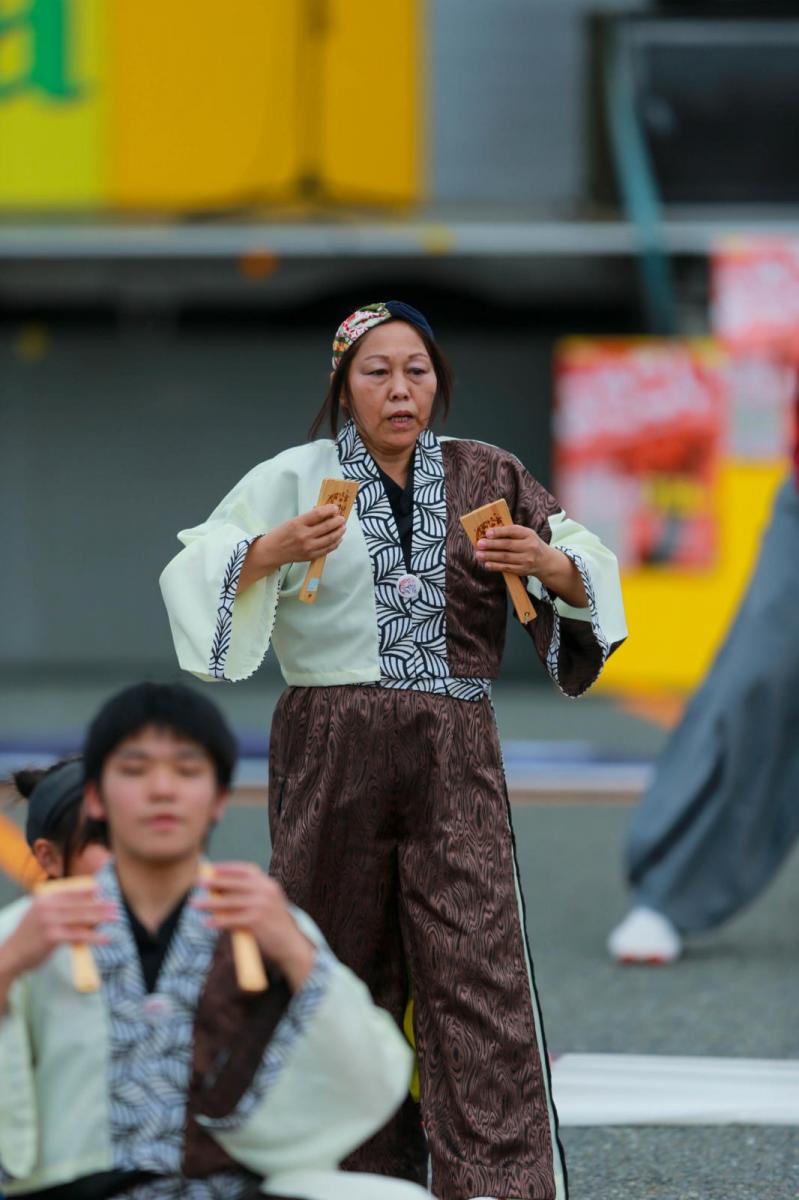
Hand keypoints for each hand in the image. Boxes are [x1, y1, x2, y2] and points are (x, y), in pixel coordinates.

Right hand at [0, 886, 115, 979]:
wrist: (10, 956)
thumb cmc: (28, 937)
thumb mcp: (39, 915)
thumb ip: (57, 908)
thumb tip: (84, 905)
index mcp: (43, 899)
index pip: (69, 892)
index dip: (86, 891)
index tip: (101, 889)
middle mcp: (46, 907)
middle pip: (78, 904)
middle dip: (99, 904)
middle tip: (115, 905)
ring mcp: (49, 921)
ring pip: (81, 918)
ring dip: (101, 917)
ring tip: (115, 917)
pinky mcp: (53, 937)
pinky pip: (78, 935)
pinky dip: (94, 936)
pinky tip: (105, 938)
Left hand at [194, 863, 315, 991]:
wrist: (291, 945)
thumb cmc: (274, 925)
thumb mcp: (266, 904)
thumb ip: (248, 896)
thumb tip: (218, 891)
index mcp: (268, 884)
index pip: (245, 870)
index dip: (227, 868)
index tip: (212, 868)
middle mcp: (266, 891)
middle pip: (235, 883)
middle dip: (215, 882)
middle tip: (198, 882)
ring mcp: (261, 905)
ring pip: (229, 902)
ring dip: (210, 902)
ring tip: (195, 903)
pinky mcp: (256, 921)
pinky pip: (231, 920)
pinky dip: (217, 921)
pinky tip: (207, 923)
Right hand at [237, 505, 345, 592]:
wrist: (272, 552)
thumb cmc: (281, 534)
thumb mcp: (292, 521)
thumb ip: (308, 518)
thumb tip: (325, 512)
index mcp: (297, 524)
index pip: (318, 514)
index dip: (329, 510)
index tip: (335, 507)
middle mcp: (304, 536)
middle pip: (327, 527)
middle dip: (338, 521)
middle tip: (342, 518)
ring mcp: (308, 547)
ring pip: (330, 539)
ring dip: (339, 532)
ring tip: (343, 527)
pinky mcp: (311, 556)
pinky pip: (328, 549)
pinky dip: (335, 543)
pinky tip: (338, 538)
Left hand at [475, 524, 552, 576]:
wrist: (545, 561)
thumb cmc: (530, 544)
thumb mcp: (526, 535)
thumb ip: (510, 533)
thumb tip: (489, 533)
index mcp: (529, 534)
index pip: (513, 531)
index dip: (499, 532)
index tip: (487, 533)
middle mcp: (529, 547)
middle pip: (507, 545)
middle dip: (491, 544)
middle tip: (479, 544)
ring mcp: (526, 560)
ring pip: (505, 558)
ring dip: (490, 556)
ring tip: (478, 554)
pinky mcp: (522, 570)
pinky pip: (506, 568)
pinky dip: (495, 566)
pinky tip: (486, 564)